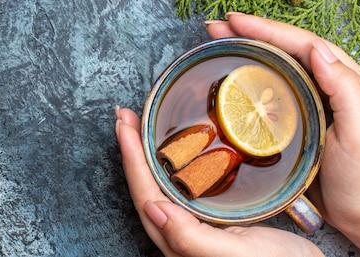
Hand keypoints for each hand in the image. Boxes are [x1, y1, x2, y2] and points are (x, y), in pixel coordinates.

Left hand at [116, 107, 322, 256]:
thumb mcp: (236, 254)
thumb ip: (191, 239)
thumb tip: (154, 211)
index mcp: (179, 242)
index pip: (145, 193)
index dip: (131, 158)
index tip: (124, 125)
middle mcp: (180, 233)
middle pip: (145, 185)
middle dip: (131, 149)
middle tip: (125, 117)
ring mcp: (194, 224)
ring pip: (160, 184)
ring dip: (146, 153)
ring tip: (137, 126)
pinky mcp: (210, 217)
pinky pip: (180, 186)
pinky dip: (169, 163)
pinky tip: (171, 151)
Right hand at [206, 13, 359, 251]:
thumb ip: (345, 90)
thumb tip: (317, 50)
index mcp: (347, 83)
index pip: (303, 45)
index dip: (267, 29)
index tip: (235, 21)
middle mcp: (327, 87)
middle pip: (285, 49)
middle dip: (250, 33)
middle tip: (216, 27)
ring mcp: (310, 104)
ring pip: (276, 66)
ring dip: (247, 51)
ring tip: (217, 42)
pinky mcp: (296, 122)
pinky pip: (270, 91)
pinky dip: (249, 78)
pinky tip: (231, 77)